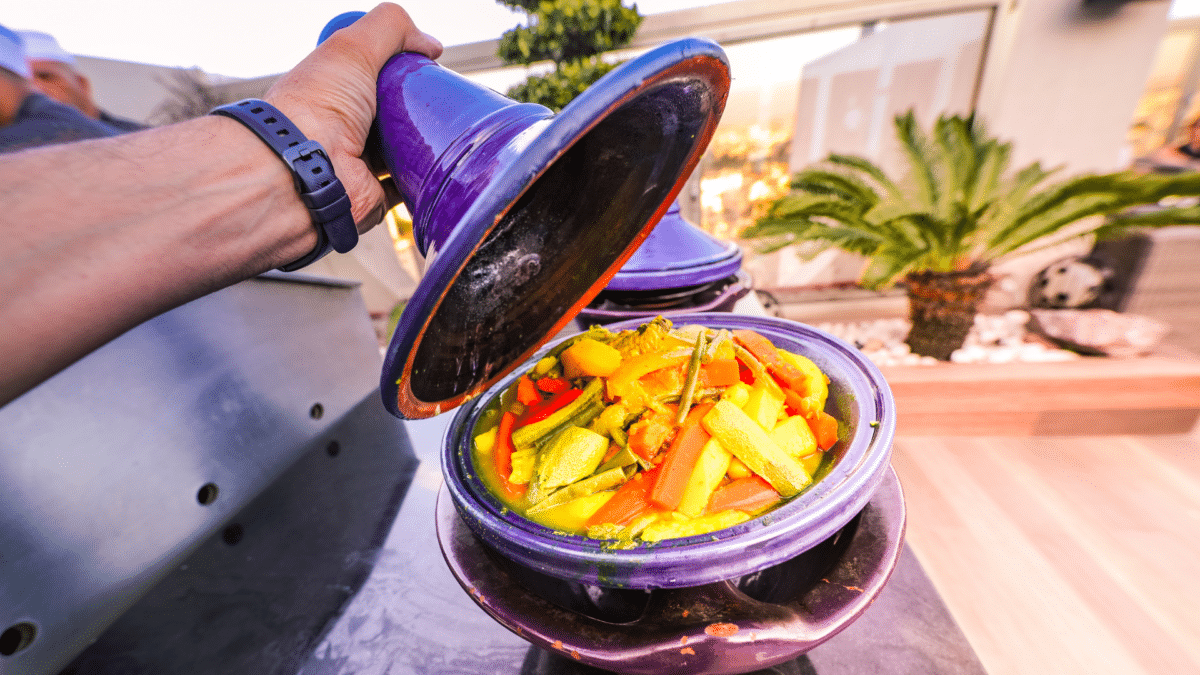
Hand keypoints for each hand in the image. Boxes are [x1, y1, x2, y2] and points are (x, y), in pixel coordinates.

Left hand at [264, 3, 442, 230]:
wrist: (303, 173)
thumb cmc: (317, 107)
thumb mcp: (352, 46)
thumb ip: (391, 27)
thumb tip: (431, 46)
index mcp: (331, 90)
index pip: (370, 73)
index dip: (398, 66)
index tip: (424, 65)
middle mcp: (342, 126)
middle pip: (391, 111)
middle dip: (417, 105)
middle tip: (442, 99)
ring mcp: (357, 162)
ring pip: (402, 150)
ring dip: (423, 143)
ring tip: (448, 131)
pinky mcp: (373, 194)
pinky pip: (406, 187)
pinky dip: (423, 179)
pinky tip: (441, 167)